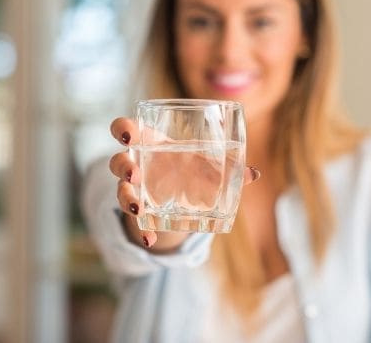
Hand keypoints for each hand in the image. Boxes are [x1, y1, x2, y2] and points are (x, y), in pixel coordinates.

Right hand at [109, 117, 260, 251]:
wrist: (182, 196)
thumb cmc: (191, 168)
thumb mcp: (206, 167)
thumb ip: (227, 169)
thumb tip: (254, 174)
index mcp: (149, 143)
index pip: (125, 129)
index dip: (122, 130)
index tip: (129, 137)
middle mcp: (136, 164)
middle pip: (117, 160)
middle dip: (123, 166)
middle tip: (135, 174)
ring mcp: (134, 188)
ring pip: (120, 190)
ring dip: (127, 198)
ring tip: (139, 208)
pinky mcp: (138, 210)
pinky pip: (134, 221)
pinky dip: (141, 231)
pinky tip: (150, 240)